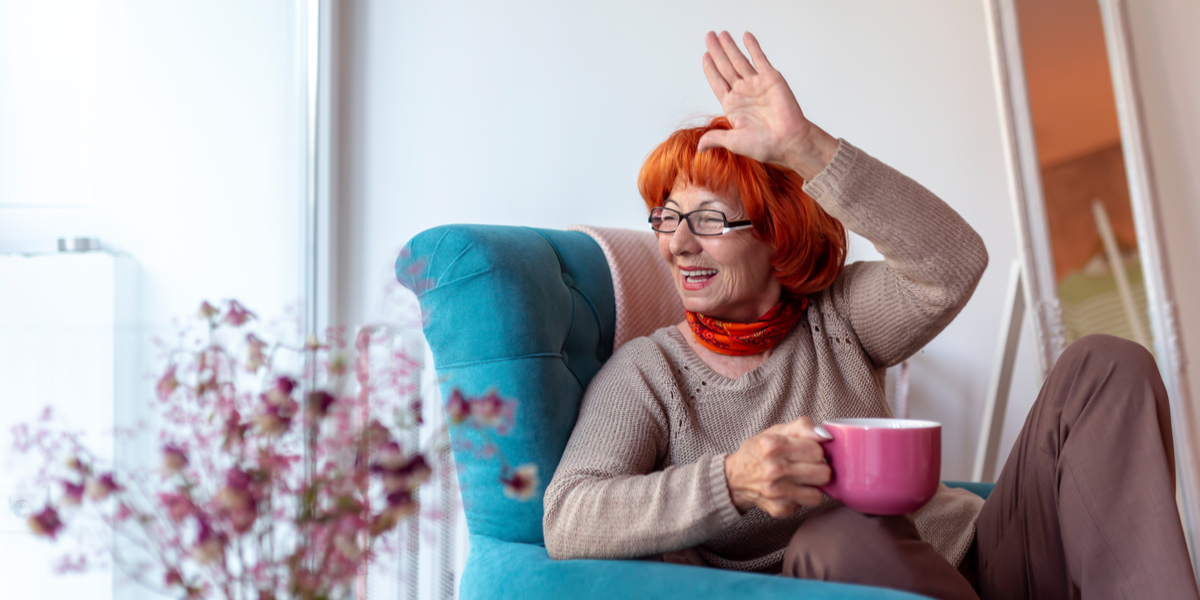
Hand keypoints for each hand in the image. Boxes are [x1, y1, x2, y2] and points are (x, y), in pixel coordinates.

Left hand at [699, 31, 837, 180]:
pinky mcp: (771, 79)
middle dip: (716, 51)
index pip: (717, 82)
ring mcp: (756, 84)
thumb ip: (715, 138)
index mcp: (733, 106)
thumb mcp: (733, 142)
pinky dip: (753, 47)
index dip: (710, 69)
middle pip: (725, 67)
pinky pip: (759, 59)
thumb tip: (699, 148)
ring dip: (730, 47)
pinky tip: (746, 37)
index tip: (705, 56)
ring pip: (739, 61)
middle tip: (708, 36)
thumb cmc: (764, 145)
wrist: (789, 141)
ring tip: (721, 34)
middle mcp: (743, 93)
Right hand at [724, 416, 831, 517]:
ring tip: (802, 479)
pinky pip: (807, 504)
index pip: (817, 451)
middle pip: (823, 473)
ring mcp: (776, 491)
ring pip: (819, 493)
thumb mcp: (776, 431)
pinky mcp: (779, 508)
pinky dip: (802, 497)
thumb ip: (803, 427)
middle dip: (819, 468)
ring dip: (813, 485)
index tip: (807, 452)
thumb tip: (827, 436)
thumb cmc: (758, 452)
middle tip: (807, 466)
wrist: (734, 479)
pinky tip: (792, 489)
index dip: (815, 450)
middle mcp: (774, 469)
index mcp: (773, 446)